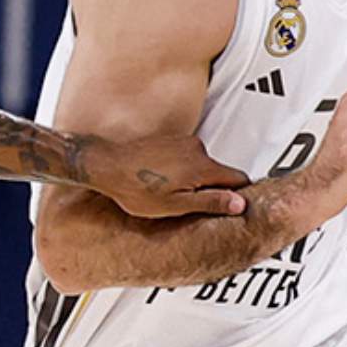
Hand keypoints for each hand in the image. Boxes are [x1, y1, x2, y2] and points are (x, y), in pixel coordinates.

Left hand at [80, 133, 250, 217]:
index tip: (233, 206)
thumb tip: (239, 204)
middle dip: (211, 189)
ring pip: (202, 165)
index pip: (239, 179)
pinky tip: (164, 181)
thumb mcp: (176, 205)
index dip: (238, 195)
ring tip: (171, 193)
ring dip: (194, 180)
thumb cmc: (135, 187)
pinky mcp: (171, 140)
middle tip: (191, 205)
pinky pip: (187, 158)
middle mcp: (197, 150)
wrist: (107, 165)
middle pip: (220, 172)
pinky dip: (182, 170)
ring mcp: (183, 142)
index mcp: (202, 167)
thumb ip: (210, 202)